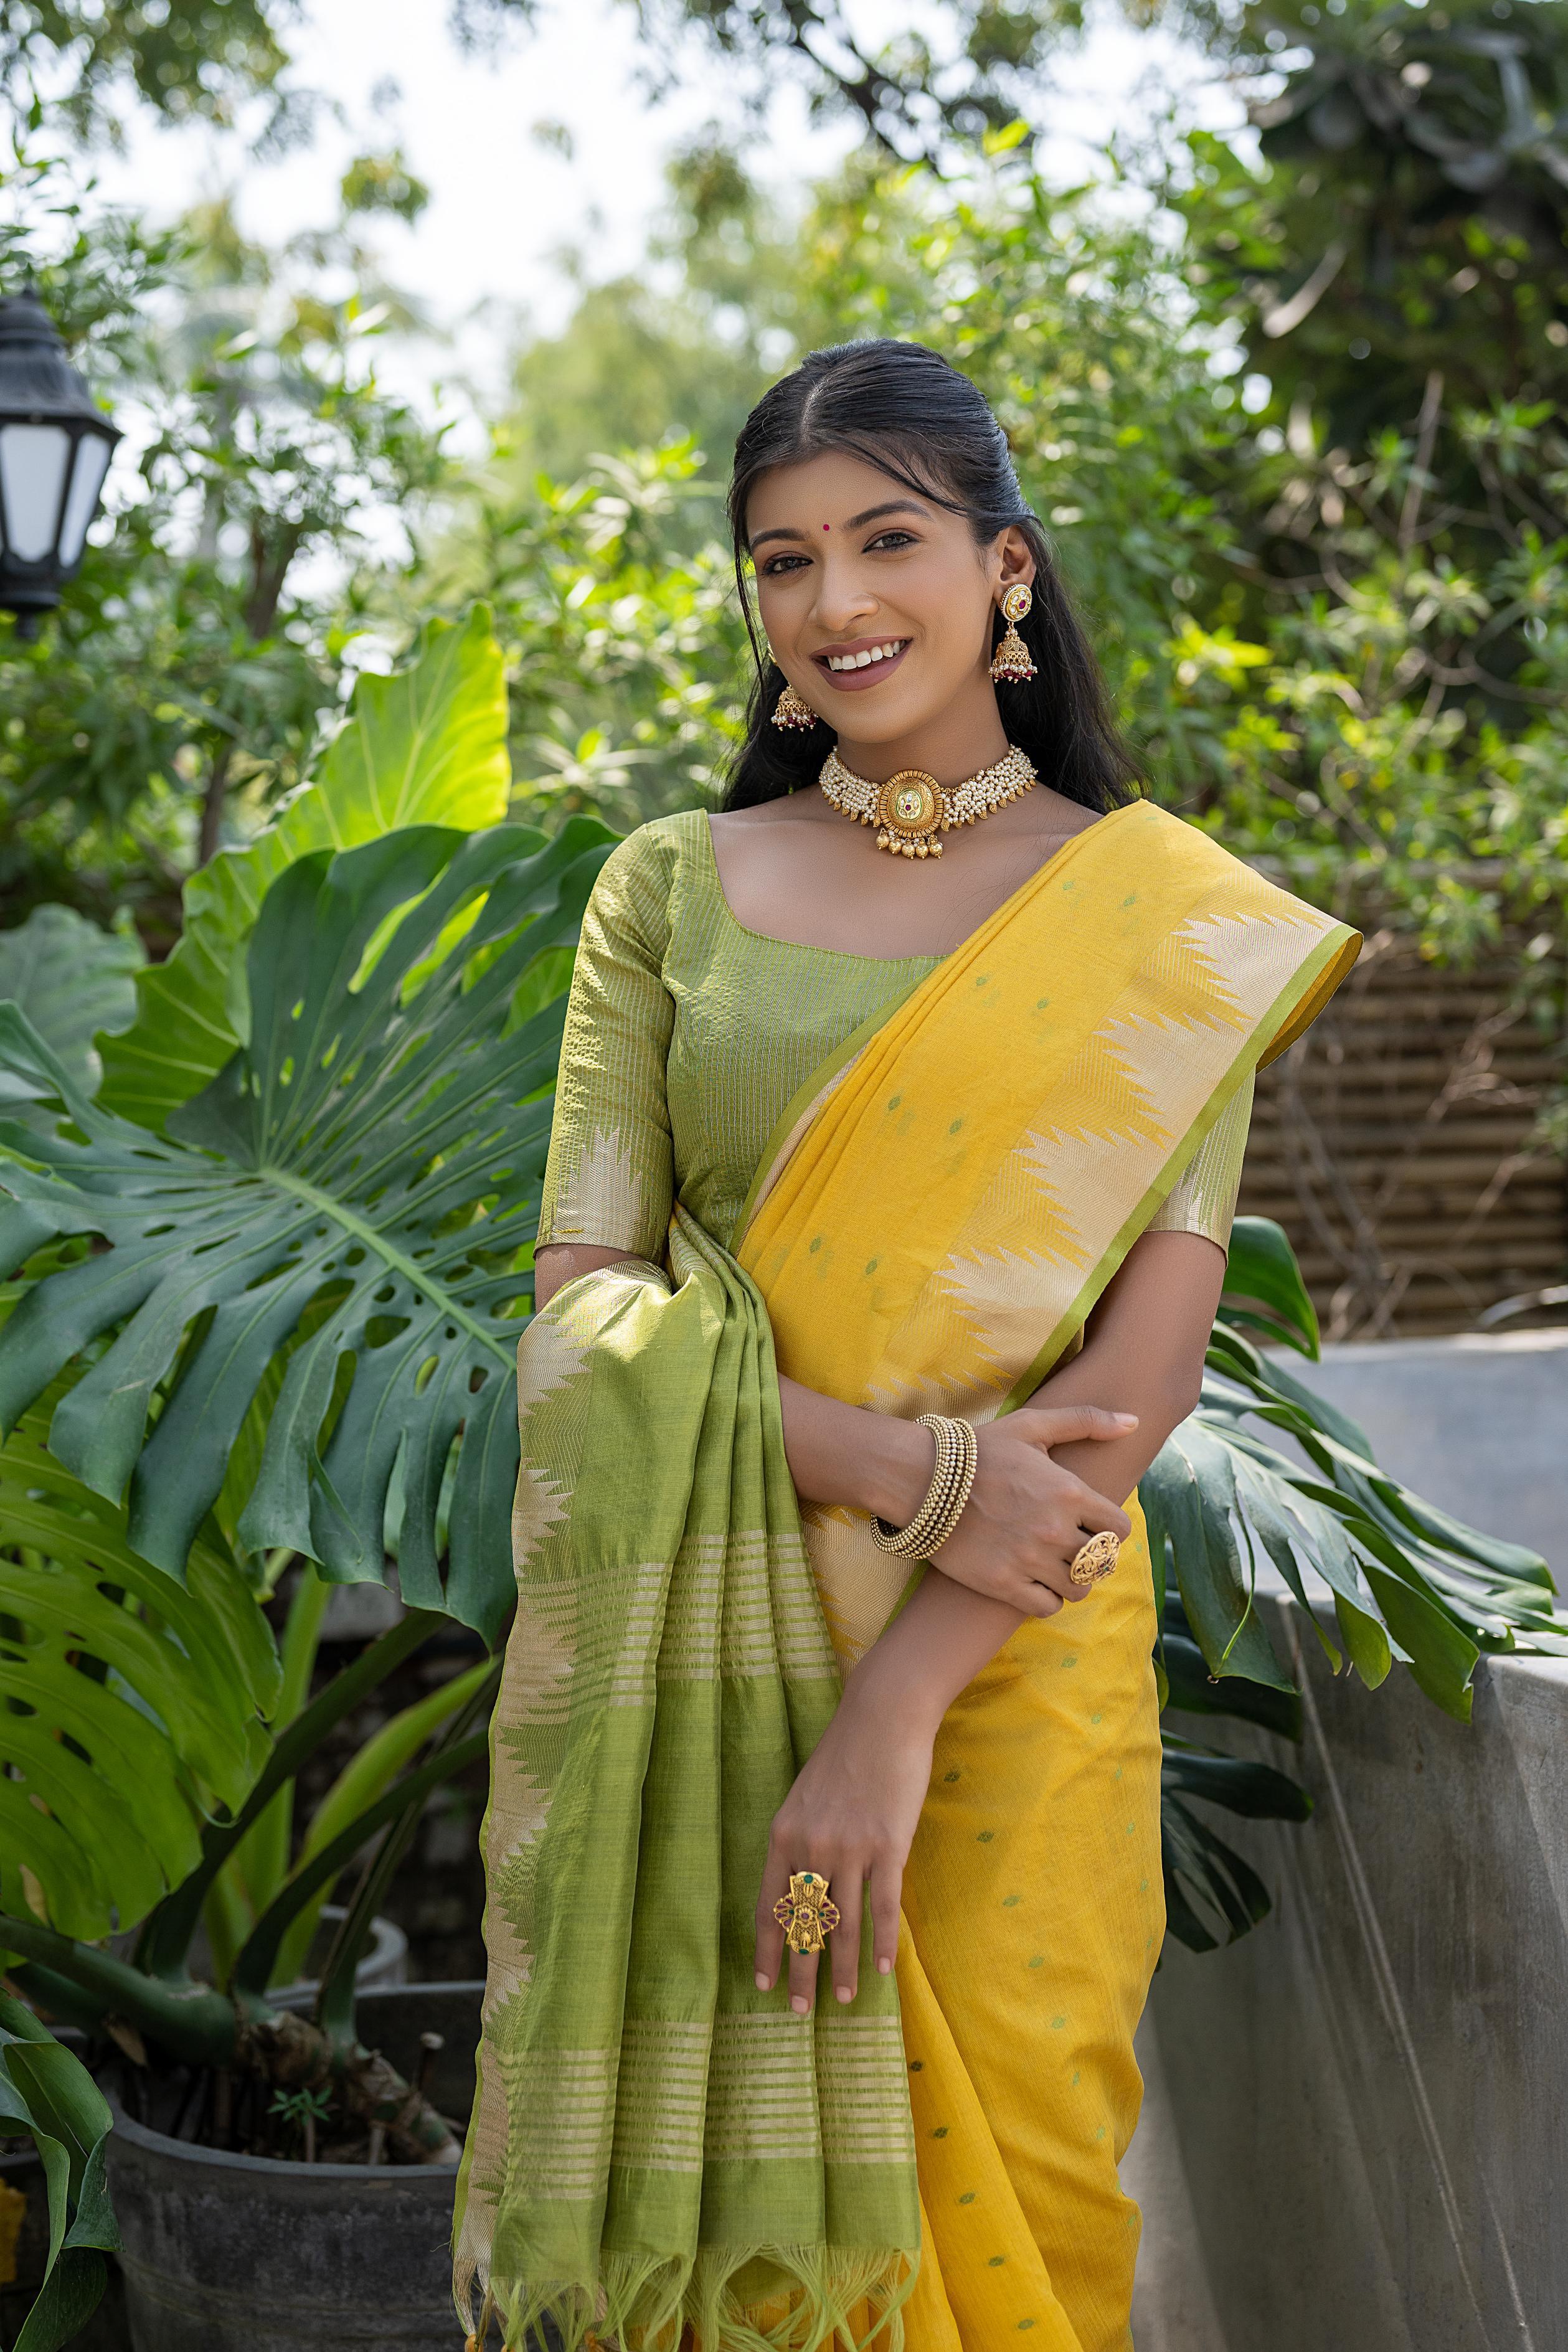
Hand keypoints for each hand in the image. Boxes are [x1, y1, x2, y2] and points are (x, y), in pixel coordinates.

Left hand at [752, 1650, 935, 2013]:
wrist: (881, 1717)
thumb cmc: (845, 1754)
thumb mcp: (805, 1798)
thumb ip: (801, 1841)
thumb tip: (803, 1887)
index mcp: (783, 1835)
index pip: (768, 1907)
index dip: (766, 1949)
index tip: (763, 1984)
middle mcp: (810, 1847)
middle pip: (803, 1924)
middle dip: (801, 1971)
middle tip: (800, 2012)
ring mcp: (849, 1848)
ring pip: (843, 1923)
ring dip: (841, 1968)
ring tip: (841, 2001)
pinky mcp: (887, 1845)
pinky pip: (882, 1906)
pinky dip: (882, 1943)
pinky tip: (881, 1970)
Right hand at [929, 1405, 1135, 1617]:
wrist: (921, 1479)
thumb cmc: (980, 1450)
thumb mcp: (1032, 1425)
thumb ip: (1086, 1421)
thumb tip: (1134, 1422)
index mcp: (1069, 1492)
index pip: (1120, 1529)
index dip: (1111, 1529)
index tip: (1094, 1526)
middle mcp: (1055, 1530)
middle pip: (1102, 1561)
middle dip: (1093, 1556)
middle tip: (1073, 1548)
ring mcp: (1030, 1560)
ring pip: (1079, 1588)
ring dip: (1074, 1580)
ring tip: (1057, 1567)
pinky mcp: (1003, 1584)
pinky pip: (1047, 1607)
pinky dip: (1048, 1599)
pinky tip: (1036, 1583)